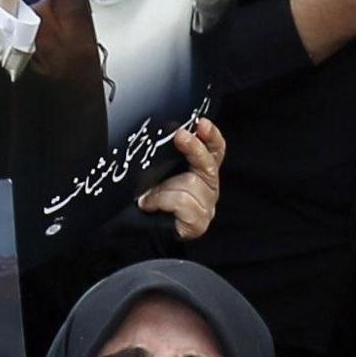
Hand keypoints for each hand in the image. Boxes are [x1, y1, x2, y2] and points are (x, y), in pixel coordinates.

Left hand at [138, 118, 225, 240]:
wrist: (140, 234)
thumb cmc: (149, 201)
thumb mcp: (157, 174)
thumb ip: (167, 157)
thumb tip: (168, 131)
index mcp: (201, 172)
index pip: (215, 151)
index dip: (211, 136)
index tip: (201, 123)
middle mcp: (208, 188)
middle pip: (208, 164)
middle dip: (194, 148)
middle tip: (180, 136)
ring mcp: (206, 207)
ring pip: (191, 184)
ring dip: (164, 188)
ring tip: (148, 195)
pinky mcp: (199, 223)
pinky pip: (183, 203)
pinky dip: (161, 201)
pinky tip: (149, 205)